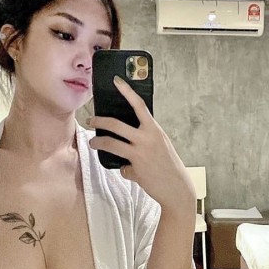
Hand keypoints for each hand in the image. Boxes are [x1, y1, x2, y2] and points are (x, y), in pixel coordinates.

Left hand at [87, 76, 195, 213]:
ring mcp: (140, 153)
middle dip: (100, 121)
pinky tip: (130, 172)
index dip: (127, 92)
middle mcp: (147, 138)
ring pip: (111, 143)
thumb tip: (128, 140)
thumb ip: (146, 139)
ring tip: (93, 142)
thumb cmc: (169, 166)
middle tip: (91, 120)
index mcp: (155, 130)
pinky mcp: (135, 168)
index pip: (139, 105)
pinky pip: (122, 167)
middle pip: (116, 124)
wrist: (177, 188)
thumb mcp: (161, 146)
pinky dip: (125, 170)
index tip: (116, 81)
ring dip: (98, 142)